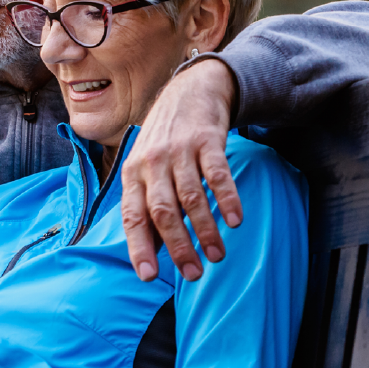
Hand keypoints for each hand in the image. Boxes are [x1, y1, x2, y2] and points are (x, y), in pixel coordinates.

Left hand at [121, 58, 241, 281]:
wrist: (189, 92)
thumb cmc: (164, 141)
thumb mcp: (144, 168)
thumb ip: (146, 205)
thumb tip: (149, 251)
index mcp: (132, 174)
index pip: (132, 216)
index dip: (139, 246)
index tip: (148, 275)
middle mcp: (152, 163)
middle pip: (162, 211)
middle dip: (178, 246)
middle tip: (193, 274)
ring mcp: (179, 151)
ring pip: (190, 197)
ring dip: (205, 229)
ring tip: (217, 255)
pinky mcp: (206, 140)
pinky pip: (217, 174)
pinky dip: (227, 198)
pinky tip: (236, 220)